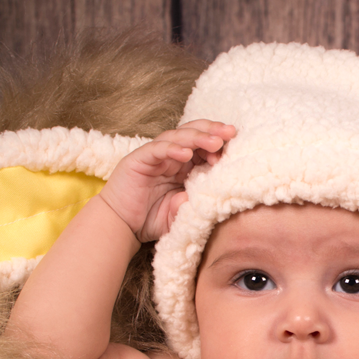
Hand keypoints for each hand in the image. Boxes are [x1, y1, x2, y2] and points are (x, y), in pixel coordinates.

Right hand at [98, 119, 236, 242]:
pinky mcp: (138, 159)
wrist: (121, 227)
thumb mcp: (181, 214)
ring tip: (215, 142)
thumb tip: (211, 194)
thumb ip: (195, 205)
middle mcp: (170, 157)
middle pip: (193, 134)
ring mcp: (154, 156)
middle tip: (231, 133)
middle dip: (213, 131)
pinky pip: (157, 149)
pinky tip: (186, 153)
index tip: (237, 149)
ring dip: (197, 137)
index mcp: (183, 166)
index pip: (203, 147)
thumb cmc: (150, 220)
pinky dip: (172, 148)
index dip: (219, 145)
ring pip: (177, 137)